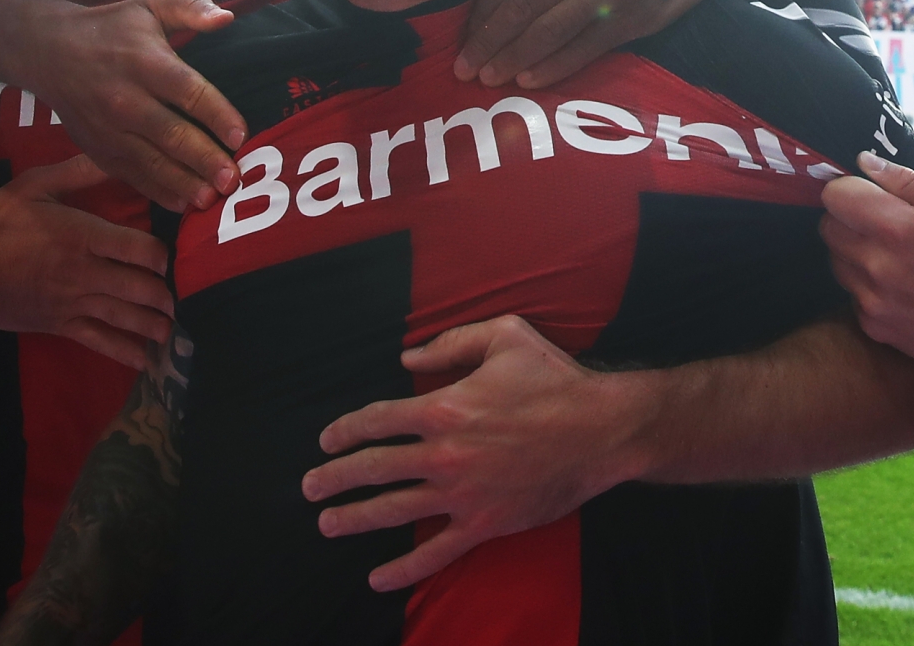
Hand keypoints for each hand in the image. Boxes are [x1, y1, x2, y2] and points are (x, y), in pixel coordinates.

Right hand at [0, 156, 175, 367]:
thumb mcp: (33, 186)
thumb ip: (76, 172)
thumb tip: (114, 154)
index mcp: (83, 236)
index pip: (139, 249)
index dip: (161, 255)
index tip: (169, 255)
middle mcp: (85, 272)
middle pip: (139, 288)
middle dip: (165, 295)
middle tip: (181, 296)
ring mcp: (73, 302)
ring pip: (125, 317)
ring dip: (154, 325)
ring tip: (172, 329)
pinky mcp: (60, 325)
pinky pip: (99, 341)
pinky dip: (124, 352)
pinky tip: (144, 360)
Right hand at [18, 0, 245, 214]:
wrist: (48, 50)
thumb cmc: (110, 27)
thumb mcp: (150, 5)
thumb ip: (191, 7)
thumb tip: (227, 17)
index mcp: (144, 62)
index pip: (187, 91)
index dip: (216, 114)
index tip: (241, 135)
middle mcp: (126, 99)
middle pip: (171, 134)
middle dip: (204, 159)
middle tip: (233, 180)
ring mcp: (109, 129)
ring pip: (151, 162)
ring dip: (184, 183)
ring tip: (212, 199)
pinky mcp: (99, 149)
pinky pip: (132, 175)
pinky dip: (158, 192)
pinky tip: (183, 204)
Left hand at [300, 315, 643, 591]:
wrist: (603, 430)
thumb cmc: (555, 379)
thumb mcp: (505, 336)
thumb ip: (450, 343)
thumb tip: (407, 359)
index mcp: (444, 407)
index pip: (376, 420)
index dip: (345, 430)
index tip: (327, 440)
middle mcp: (445, 453)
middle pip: (373, 468)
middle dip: (334, 478)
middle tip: (310, 487)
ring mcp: (463, 493)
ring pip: (394, 510)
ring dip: (354, 519)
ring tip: (327, 524)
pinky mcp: (485, 523)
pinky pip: (436, 551)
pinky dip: (404, 568)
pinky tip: (377, 578)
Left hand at [458, 0, 732, 87]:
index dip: (480, 13)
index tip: (465, 36)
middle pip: (520, 8)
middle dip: (486, 44)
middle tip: (464, 69)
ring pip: (548, 31)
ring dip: (512, 59)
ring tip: (489, 79)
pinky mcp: (635, 15)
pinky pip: (584, 47)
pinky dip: (552, 66)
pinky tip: (529, 78)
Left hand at [819, 152, 913, 372]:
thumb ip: (906, 181)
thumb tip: (864, 161)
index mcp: (898, 230)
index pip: (835, 196)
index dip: (849, 189)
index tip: (868, 193)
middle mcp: (877, 267)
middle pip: (828, 227)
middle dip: (849, 218)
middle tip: (884, 223)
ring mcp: (871, 300)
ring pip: (836, 260)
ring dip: (854, 251)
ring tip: (895, 255)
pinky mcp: (872, 325)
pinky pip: (851, 292)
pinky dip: (866, 283)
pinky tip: (899, 284)